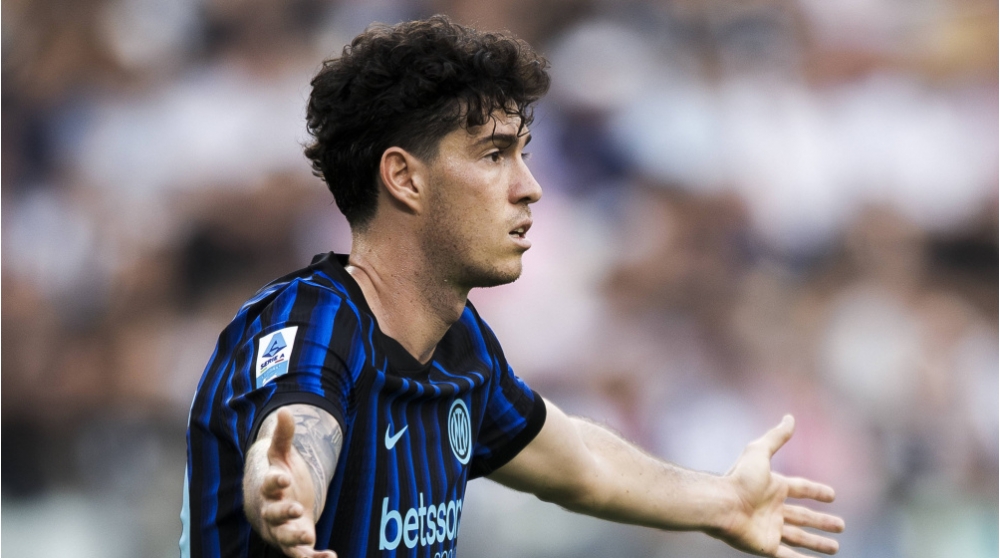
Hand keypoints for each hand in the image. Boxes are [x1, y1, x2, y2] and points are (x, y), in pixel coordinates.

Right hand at [256, 409, 337, 557]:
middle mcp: (271, 512)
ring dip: (296, 540)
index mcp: (268, 488)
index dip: (274, 481)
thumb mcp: (281, 454)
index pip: (268, 484)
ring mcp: (282, 530)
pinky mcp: (295, 543)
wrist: (273, 501)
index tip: (284, 477)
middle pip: (273, 515)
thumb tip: (284, 410)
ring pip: (284, 539)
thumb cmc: (278, 475)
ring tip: (309, 537)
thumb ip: (283, 436)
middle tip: (296, 510)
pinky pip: (302, 554)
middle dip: (283, 514)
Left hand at [716, 415, 844, 557]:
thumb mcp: (759, 452)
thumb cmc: (738, 478)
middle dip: (822, 522)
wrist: (721, 504)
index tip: (832, 495)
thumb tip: (790, 417)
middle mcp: (772, 509)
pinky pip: (788, 556)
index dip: (816, 491)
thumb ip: (776, 437)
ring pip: (799, 538)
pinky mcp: (765, 546)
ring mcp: (769, 529)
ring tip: (835, 547)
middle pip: (803, 516)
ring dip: (817, 543)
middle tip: (841, 525)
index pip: (800, 489)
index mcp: (773, 488)